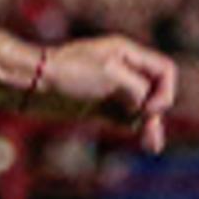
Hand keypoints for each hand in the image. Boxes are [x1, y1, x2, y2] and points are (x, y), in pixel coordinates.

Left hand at [30, 36, 178, 150]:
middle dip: (157, 111)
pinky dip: (137, 128)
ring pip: (143, 108)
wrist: (33, 83)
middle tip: (150, 133)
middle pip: (156, 91)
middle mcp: (123, 70)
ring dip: (150, 124)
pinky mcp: (100, 107)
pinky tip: (146, 142)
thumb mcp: (111, 74)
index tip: (149, 108)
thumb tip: (148, 108)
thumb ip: (137, 89)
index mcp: (127, 53)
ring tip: (151, 145)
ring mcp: (112, 89)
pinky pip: (127, 118)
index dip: (165, 91)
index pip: (165, 70)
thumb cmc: (68, 72)